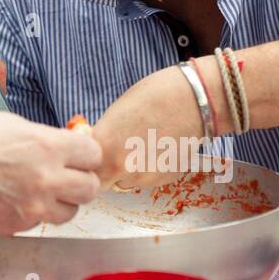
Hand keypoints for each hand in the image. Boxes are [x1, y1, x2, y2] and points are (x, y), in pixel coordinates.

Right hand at [0, 109, 102, 233]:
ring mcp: (30, 207)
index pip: (92, 154)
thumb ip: (41, 138)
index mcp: (45, 146)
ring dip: (60, 201)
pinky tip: (12, 198)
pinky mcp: (14, 227)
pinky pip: (39, 222)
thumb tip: (60, 146)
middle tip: (64, 174)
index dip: (84, 154)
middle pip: (90, 188)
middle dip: (80, 180)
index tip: (76, 154)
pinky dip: (32, 212)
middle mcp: (44, 179)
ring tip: (37, 188)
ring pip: (70, 212)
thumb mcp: (7, 123)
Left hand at [89, 65, 209, 189]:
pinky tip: (156, 148)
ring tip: (141, 144)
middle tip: (113, 153)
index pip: (84, 169)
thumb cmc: (152, 97)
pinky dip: (147, 169)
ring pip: (124, 182)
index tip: (91, 156)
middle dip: (104, 172)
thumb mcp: (114, 114)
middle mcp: (121, 168)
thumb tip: (95, 149)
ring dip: (126, 171)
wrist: (193, 101)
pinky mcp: (163, 180)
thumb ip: (103, 138)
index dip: (87, 163)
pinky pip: (145, 179)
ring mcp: (144, 177)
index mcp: (104, 148)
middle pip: (101, 182)